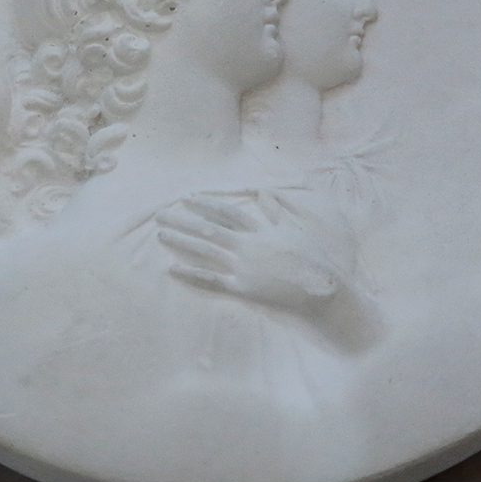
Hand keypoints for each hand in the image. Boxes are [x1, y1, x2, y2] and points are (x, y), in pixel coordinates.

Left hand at [155, 190, 357, 315]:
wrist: (320, 289)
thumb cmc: (311, 259)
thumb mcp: (295, 230)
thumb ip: (276, 212)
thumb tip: (264, 192)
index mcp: (260, 230)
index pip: (227, 213)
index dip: (205, 205)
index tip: (187, 198)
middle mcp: (248, 245)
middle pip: (209, 228)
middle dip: (183, 220)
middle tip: (160, 213)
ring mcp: (243, 266)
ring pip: (205, 250)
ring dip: (181, 241)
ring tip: (160, 234)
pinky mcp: (242, 288)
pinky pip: (212, 280)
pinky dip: (191, 273)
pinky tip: (172, 268)